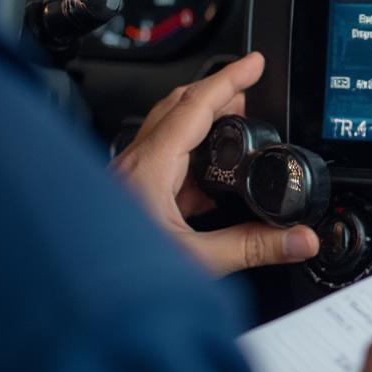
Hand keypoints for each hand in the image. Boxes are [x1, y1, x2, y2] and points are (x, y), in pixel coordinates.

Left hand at [111, 52, 318, 276]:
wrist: (71, 307)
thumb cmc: (111, 281)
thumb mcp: (194, 262)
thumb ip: (252, 249)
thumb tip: (300, 238)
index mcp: (149, 167)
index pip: (195, 105)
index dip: (230, 80)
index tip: (255, 63)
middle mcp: (134, 165)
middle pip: (179, 106)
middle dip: (218, 92)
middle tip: (251, 88)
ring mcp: (128, 179)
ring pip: (169, 131)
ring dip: (204, 123)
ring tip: (236, 129)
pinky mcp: (127, 197)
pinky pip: (163, 161)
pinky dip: (192, 158)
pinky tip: (209, 183)